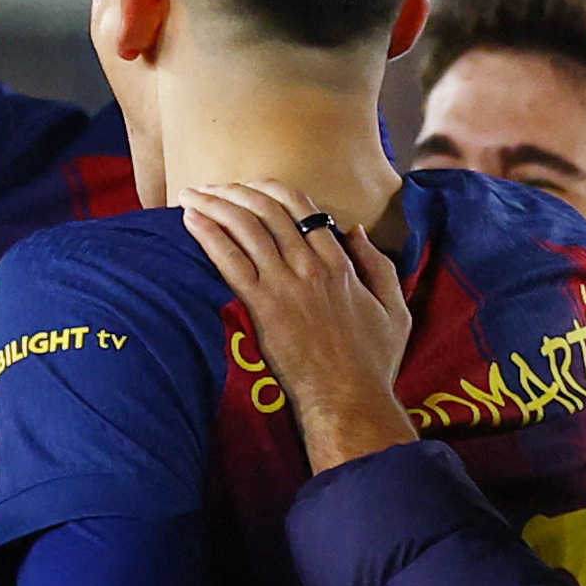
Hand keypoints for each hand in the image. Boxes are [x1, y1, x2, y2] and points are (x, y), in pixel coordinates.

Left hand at [182, 183, 418, 474]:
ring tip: (191, 194)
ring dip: (216, 205)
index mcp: (341, 264)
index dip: (272, 190)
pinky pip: (231, 262)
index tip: (251, 185)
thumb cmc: (373, 362)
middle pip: (268, 211)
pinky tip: (191, 221)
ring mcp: (286, 286)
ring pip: (247, 228)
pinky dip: (210, 236)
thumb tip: (354, 230)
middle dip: (235, 190)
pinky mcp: (264, 308)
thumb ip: (377, 264)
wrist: (349, 400)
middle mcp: (311, 267)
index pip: (303, 208)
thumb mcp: (394, 308)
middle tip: (210, 186)